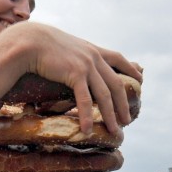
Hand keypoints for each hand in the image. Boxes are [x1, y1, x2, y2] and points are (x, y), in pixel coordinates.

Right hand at [17, 22, 142, 134]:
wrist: (29, 41)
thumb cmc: (40, 45)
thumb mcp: (64, 47)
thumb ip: (73, 55)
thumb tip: (69, 63)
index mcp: (92, 50)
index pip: (118, 58)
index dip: (131, 69)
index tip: (141, 78)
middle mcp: (94, 57)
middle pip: (116, 84)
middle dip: (123, 104)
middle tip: (127, 121)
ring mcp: (86, 65)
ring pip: (105, 95)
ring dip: (111, 115)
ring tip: (114, 131)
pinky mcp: (75, 74)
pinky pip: (85, 99)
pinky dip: (87, 116)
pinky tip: (88, 129)